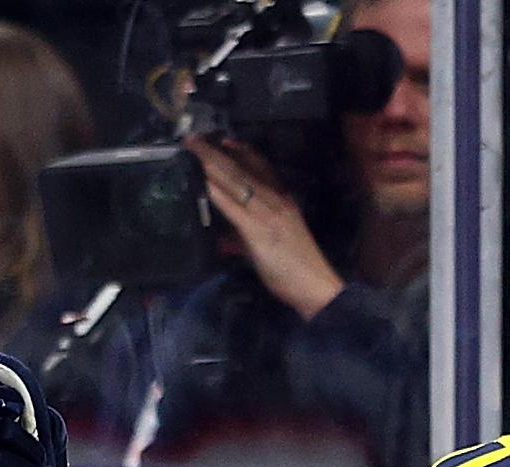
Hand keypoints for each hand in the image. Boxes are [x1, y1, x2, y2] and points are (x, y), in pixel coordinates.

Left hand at [190, 136, 344, 317]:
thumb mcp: (279, 238)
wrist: (315, 285)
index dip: (243, 151)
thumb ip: (256, 229)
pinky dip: (217, 193)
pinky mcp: (257, 230)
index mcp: (283, 200)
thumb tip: (232, 231)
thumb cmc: (298, 268)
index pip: (262, 168)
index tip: (225, 139)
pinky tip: (203, 182)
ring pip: (235, 182)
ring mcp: (266, 213)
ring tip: (193, 150)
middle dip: (216, 152)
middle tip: (195, 138)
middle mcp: (274, 200)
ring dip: (211, 164)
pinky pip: (233, 207)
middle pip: (241, 170)